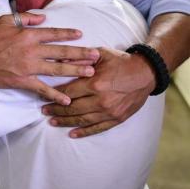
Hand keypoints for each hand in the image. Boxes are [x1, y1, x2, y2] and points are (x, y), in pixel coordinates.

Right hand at [0, 12, 98, 105]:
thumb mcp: (6, 20)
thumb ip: (26, 17)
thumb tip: (43, 17)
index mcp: (28, 34)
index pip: (53, 33)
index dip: (68, 34)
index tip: (81, 35)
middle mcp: (32, 50)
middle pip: (61, 52)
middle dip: (80, 53)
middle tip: (96, 55)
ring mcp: (28, 67)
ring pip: (56, 69)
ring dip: (75, 71)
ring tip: (90, 73)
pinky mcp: (22, 81)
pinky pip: (42, 88)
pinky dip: (55, 94)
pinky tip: (67, 99)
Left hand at [42, 47, 156, 137]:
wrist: (146, 74)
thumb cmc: (121, 61)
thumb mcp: (100, 54)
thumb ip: (80, 58)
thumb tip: (61, 60)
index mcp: (95, 83)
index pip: (68, 92)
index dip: (54, 95)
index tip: (43, 96)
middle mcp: (101, 100)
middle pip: (72, 107)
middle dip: (56, 109)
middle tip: (44, 111)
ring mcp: (109, 111)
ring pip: (82, 120)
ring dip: (65, 121)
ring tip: (52, 122)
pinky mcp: (117, 119)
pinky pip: (98, 128)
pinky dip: (84, 132)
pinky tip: (73, 134)